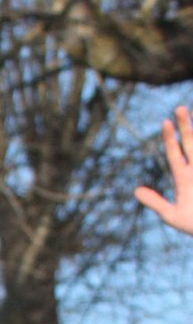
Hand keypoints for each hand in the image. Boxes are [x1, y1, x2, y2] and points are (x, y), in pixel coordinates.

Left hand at [136, 106, 192, 235]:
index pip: (175, 154)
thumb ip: (155, 202)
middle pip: (191, 143)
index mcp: (184, 178)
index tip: (165, 122)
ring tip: (188, 110)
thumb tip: (136, 190)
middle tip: (179, 108)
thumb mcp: (172, 215)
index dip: (169, 138)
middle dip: (186, 125)